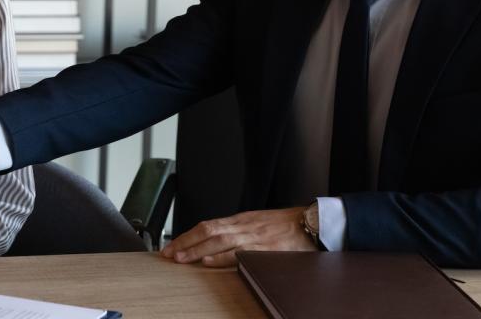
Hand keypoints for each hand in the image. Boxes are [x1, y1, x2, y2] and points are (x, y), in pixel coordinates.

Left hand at [160, 207, 316, 267]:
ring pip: (218, 240)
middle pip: (207, 231)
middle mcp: (243, 226)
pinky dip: (221, 257)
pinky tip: (207, 261)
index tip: (172, 245)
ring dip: (196, 250)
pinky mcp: (264, 248)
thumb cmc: (287, 225)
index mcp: (241, 220)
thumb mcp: (258, 223)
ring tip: (179, 258)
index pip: (207, 226)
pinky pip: (238, 252)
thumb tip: (217, 242)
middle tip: (167, 253)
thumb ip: (239, 230)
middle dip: (185, 243)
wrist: (312, 222)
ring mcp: (253, 236)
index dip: (187, 235)